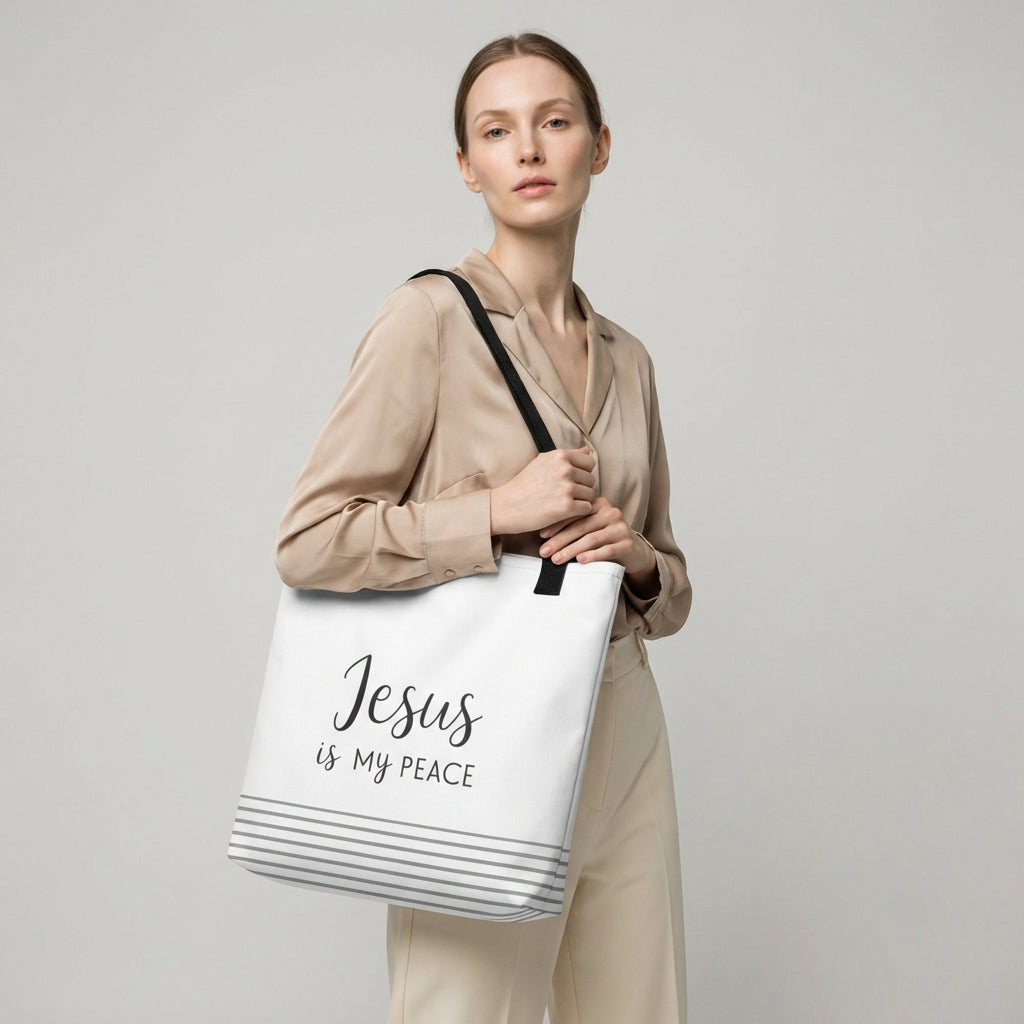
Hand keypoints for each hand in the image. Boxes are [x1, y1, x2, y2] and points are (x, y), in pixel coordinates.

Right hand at [490, 447, 595, 535]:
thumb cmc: (524, 485)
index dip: (582, 473)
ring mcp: (566, 488)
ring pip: (590, 494)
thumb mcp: (542, 463)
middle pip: (591, 480)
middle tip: (564, 495)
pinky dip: (578, 512)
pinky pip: (587, 508)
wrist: (506, 506)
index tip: (571, 481)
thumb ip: (566, 456)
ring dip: (580, 501)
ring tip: (563, 503)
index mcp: (559, 456)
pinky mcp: (566, 507)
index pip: (589, 462)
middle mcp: (565, 469)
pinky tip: (565, 513)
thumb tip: (587, 450)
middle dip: (581, 488)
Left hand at [538, 496, 657, 579]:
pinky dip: (592, 555)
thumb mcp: (588, 528)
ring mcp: (620, 527)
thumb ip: (572, 525)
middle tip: (544, 552)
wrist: (633, 551)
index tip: (541, 536)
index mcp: (598, 503)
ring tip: (556, 560)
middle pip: (580, 526)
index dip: (556, 524)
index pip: (574, 512)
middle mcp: (610, 512)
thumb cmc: (603, 539)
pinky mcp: (627, 543)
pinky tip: (580, 561)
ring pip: (591, 538)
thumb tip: (543, 537)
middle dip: (560, 540)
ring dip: (571, 550)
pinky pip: (607, 549)